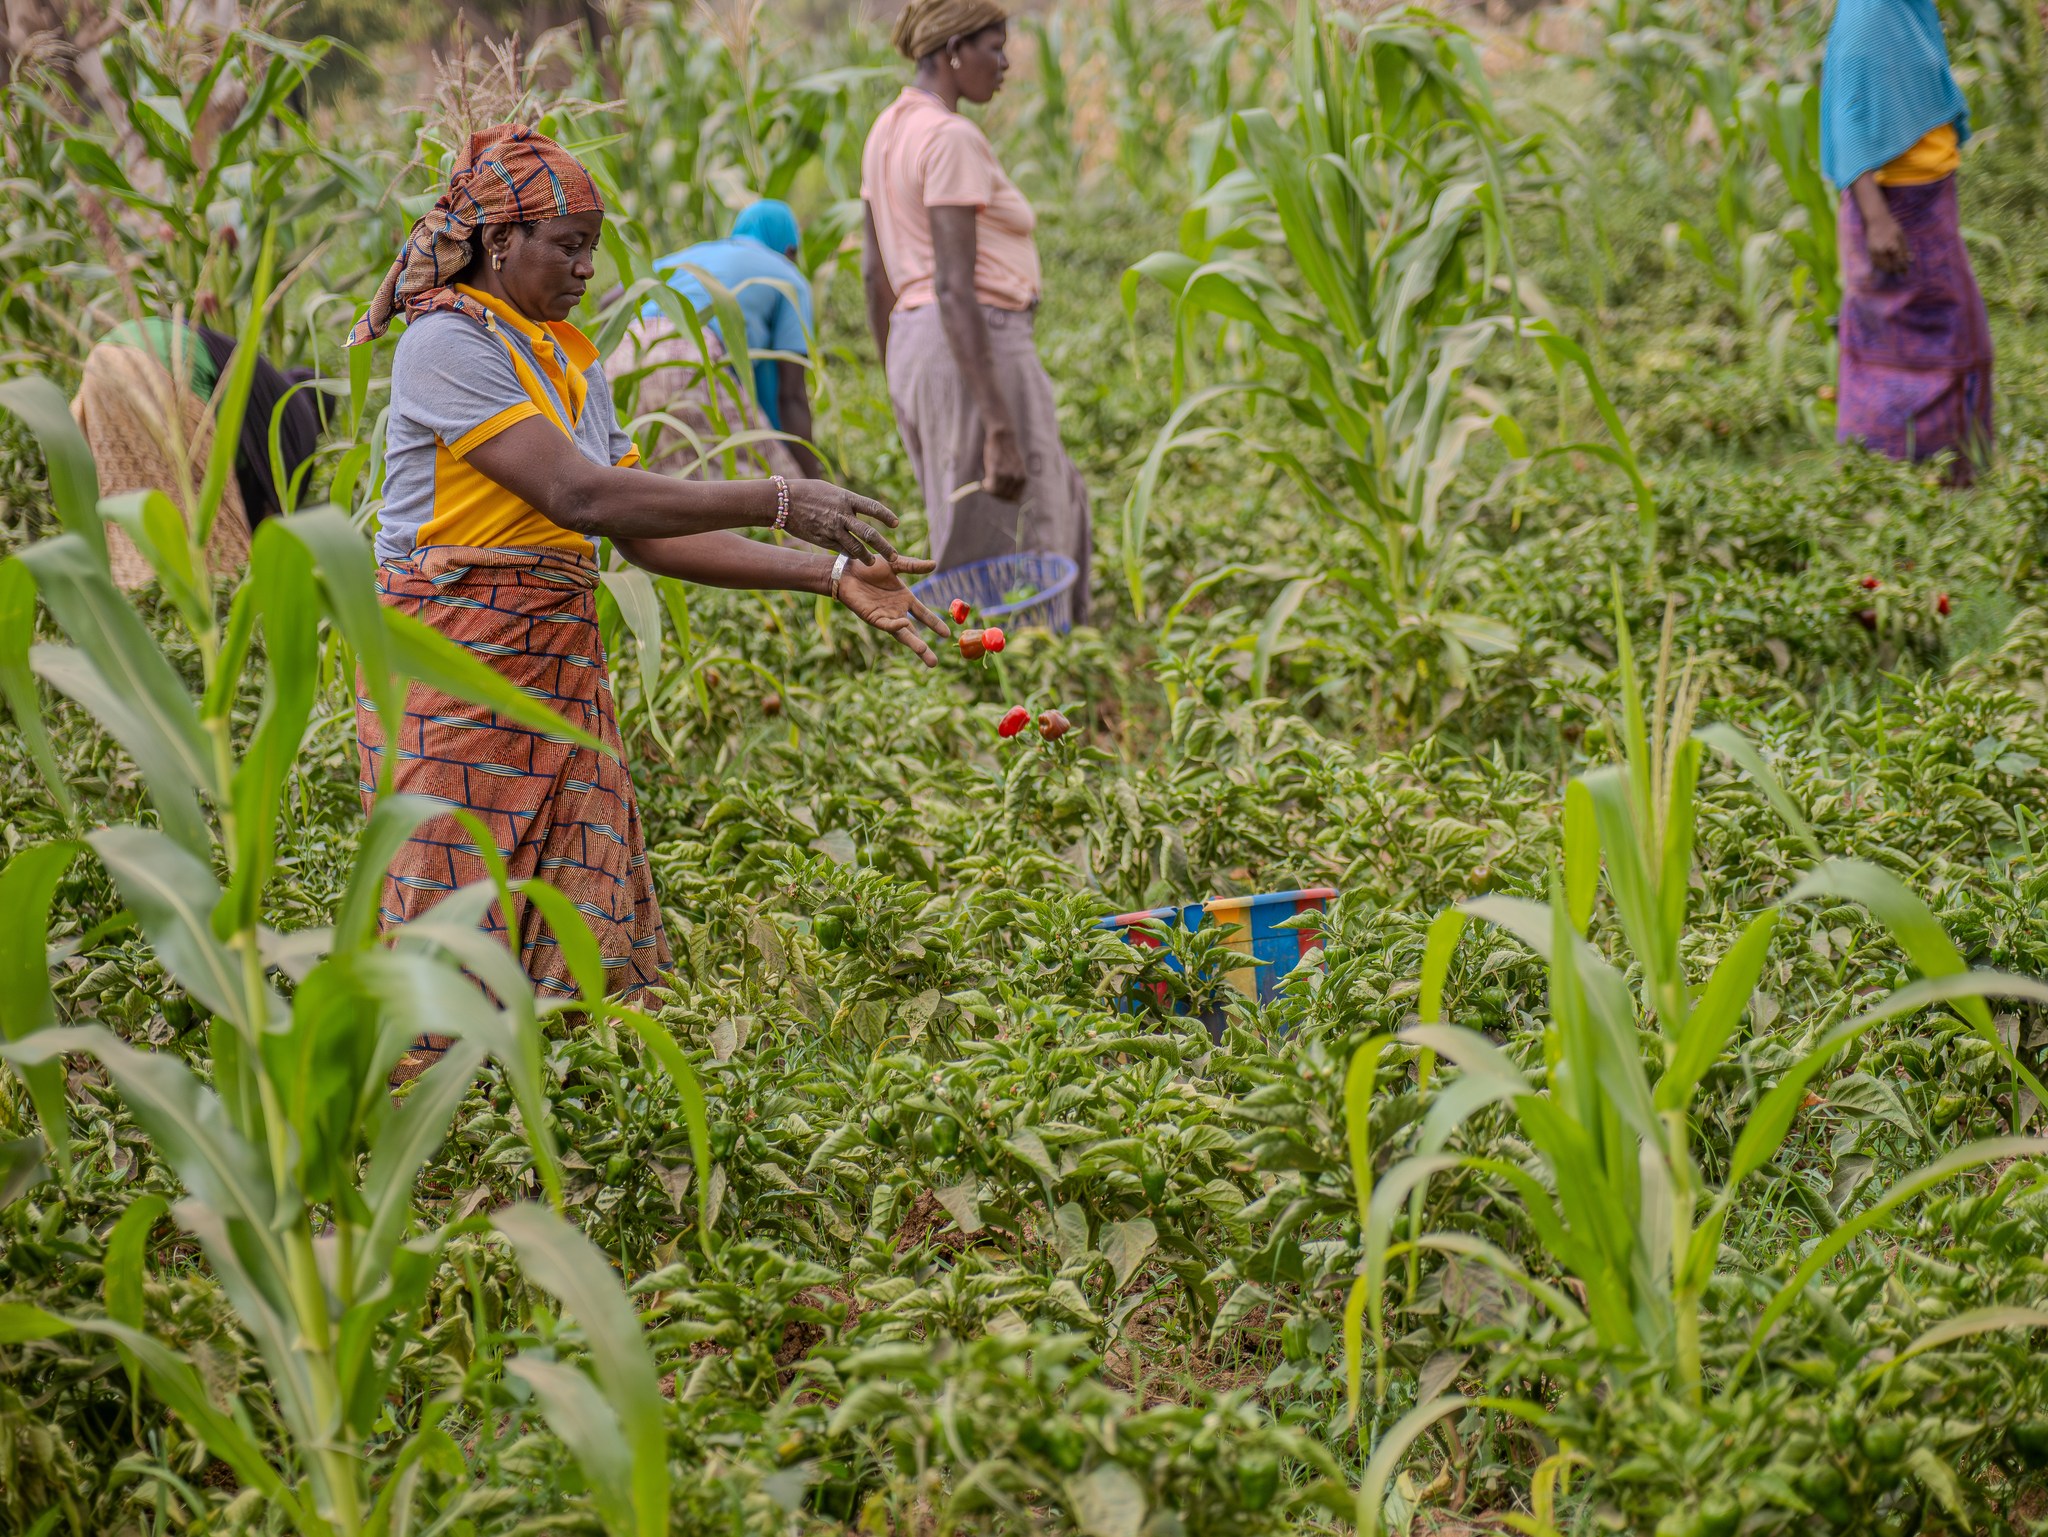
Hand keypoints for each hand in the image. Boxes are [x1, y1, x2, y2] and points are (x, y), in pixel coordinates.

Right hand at [782, 479, 901, 564]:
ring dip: (866, 557)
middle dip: (884, 547)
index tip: (896, 524)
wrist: (782, 502)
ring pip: (855, 548)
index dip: (886, 516)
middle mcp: (842, 515)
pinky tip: (853, 558)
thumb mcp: (831, 491)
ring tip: (872, 563)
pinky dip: (848, 554)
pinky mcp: (823, 540)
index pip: (873, 508)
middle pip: (869, 534)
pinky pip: (840, 550)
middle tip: (894, 556)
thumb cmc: (807, 491)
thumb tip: (858, 509)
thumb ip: (846, 501)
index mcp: (846, 499)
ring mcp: (832, 530)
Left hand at [835, 551, 945, 666]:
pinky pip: (887, 625)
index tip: (946, 634)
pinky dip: (896, 626)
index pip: (923, 615)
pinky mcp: (873, 618)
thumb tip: (935, 565)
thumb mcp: (894, 564)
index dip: (935, 624)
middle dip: (924, 648)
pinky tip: (905, 624)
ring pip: (902, 634)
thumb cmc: (868, 566)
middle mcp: (897, 611)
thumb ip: (913, 566)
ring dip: (913, 644)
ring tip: (924, 652)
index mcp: (904, 599)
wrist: (846, 571)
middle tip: (934, 662)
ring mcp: (885, 617)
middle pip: (914, 633)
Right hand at [983, 424, 1026, 502]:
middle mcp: (1017, 478)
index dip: (1005, 498)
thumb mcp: (1014, 468)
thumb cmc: (1007, 452)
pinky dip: (986, 487)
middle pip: (1005, 498)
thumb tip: (1010, 499)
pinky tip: (984, 480)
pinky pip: (991, 488)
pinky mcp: (997, 471)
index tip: (998, 493)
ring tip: (986, 481)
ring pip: (997, 494)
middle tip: (989, 487)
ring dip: (990, 490)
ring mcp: (1007, 475)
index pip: (1015, 499)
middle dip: (996, 495)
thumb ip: (1013, 482)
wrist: (1003, 436)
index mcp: (1024, 479)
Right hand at [1865, 213, 1909, 275]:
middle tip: (1900, 272)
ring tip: (1893, 270)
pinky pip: (1875, 263)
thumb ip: (1905, 249)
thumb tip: (1911, 259)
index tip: (1906, 272)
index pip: (1899, 261)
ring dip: (1887, 269)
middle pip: (1889, 266)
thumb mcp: (1901, 236)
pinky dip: (1880, 266)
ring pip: (1881, 267)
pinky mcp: (1869, 251)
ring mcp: (1874, 251)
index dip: (1903, 268)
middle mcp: (1883, 250)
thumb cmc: (1891, 226)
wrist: (1876, 220)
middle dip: (1895, 270)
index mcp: (1893, 246)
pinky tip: (1885, 266)